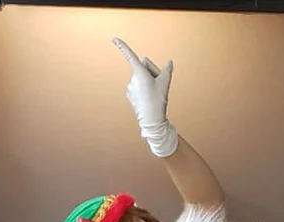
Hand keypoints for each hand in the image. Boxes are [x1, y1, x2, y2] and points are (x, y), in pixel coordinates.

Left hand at [113, 38, 176, 157]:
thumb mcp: (165, 83)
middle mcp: (133, 78)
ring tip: (153, 94)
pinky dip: (143, 90)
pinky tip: (148, 99)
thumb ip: (167, 70)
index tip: (114, 39)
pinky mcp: (130, 95)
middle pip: (144, 67)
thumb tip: (169, 62)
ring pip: (141, 78)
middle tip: (158, 84)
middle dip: (152, 72)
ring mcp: (131, 87)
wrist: (152, 120)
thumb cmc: (158, 101)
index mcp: (140, 72)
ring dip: (148, 82)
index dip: (122, 46)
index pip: (130, 56)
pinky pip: (138, 87)